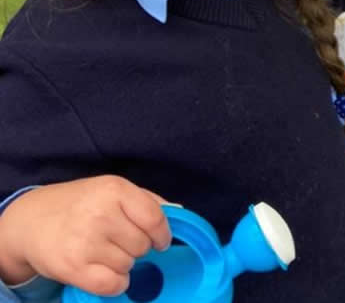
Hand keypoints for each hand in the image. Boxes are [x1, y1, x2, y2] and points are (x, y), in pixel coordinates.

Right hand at [0, 176, 171, 295]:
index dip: (162, 234)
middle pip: (143, 245)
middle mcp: (101, 214)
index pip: (155, 218)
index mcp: (115, 190)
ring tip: (105, 252)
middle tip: (119, 241)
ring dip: (123, 264)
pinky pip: (113, 285)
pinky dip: (115, 283)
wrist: (32, 221)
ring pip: (129, 266)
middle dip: (137, 247)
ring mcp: (86, 242)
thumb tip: (180, 212)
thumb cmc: (81, 204)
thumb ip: (147, 201)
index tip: (160, 241)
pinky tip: (105, 271)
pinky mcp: (73, 267)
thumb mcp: (113, 190)